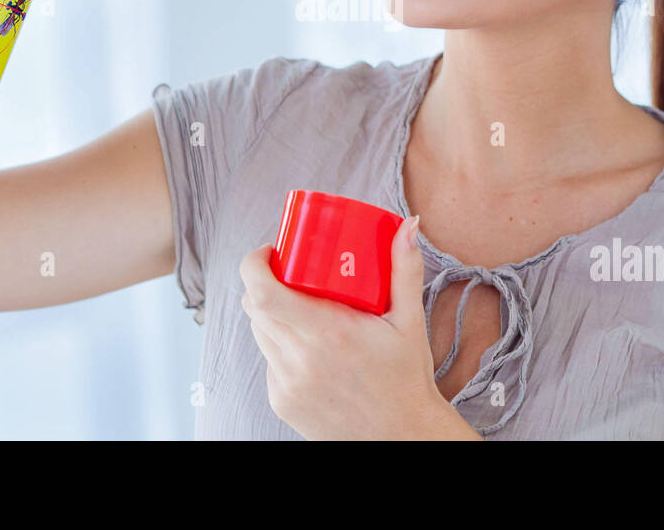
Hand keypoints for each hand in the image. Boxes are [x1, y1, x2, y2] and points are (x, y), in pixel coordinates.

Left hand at [239, 216, 478, 438]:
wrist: (402, 438)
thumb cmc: (406, 378)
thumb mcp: (409, 321)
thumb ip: (405, 269)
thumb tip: (409, 224)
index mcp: (329, 334)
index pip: (263, 294)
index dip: (254, 265)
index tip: (270, 251)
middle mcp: (301, 360)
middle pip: (255, 308)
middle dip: (264, 283)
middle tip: (288, 272)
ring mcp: (287, 384)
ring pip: (259, 333)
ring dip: (269, 313)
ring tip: (297, 305)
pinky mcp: (281, 402)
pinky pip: (268, 360)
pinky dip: (280, 345)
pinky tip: (306, 345)